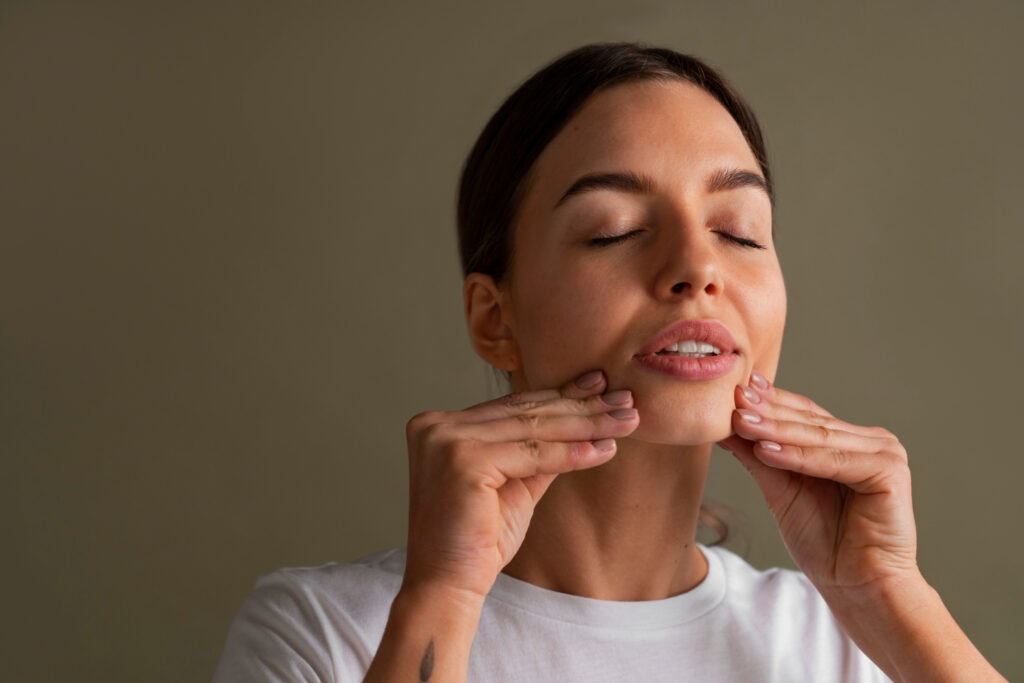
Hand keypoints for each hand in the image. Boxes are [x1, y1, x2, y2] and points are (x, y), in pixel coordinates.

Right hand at [402, 370, 638, 600]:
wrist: (447, 586)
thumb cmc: (477, 541)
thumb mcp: (514, 484)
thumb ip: (538, 452)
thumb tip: (584, 422)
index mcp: (440, 426)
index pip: (511, 406)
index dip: (559, 395)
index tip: (598, 385)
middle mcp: (436, 425)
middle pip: (524, 412)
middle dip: (580, 406)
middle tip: (624, 400)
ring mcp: (446, 440)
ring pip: (532, 428)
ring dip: (586, 424)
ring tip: (625, 421)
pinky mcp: (462, 461)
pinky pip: (533, 453)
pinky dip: (572, 453)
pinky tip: (604, 449)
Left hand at [717, 370, 918, 593]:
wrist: (854, 586)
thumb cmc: (823, 542)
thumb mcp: (780, 489)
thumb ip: (758, 455)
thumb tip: (725, 424)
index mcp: (849, 442)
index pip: (804, 413)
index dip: (771, 400)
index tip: (737, 387)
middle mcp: (871, 442)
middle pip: (810, 422)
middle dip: (768, 411)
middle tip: (734, 399)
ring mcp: (884, 454)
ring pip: (819, 438)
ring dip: (776, 430)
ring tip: (741, 422)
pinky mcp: (890, 473)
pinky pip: (834, 461)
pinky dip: (798, 457)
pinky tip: (766, 450)